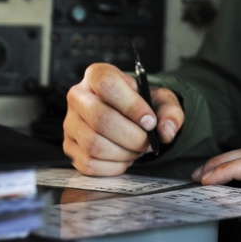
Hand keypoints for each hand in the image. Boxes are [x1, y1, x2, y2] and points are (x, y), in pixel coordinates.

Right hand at [63, 62, 183, 175]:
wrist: (129, 117)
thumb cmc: (141, 105)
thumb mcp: (161, 100)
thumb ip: (170, 112)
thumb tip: (166, 131)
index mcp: (97, 75)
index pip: (108, 85)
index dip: (132, 105)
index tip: (149, 121)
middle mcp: (78, 97)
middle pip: (100, 118)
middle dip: (131, 136)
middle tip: (147, 141)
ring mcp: (70, 124)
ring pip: (94, 144)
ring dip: (124, 153)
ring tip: (136, 148)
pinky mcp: (70, 148)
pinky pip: (89, 164)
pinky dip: (113, 166)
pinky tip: (124, 157)